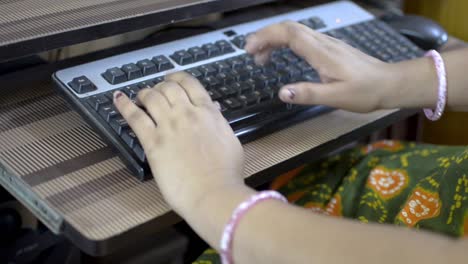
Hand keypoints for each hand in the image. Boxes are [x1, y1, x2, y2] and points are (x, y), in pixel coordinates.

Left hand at [113, 72, 244, 216]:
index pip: (190, 83)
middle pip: (168, 87)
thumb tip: (213, 110)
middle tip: (157, 92)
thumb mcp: (230, 141)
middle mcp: (187, 114)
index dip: (177, 77)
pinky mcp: (153, 142)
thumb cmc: (226, 173)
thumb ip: (219, 123)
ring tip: (140, 96)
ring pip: (151, 97)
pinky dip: (124, 106)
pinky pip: (135, 117)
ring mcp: (168, 126)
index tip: (172, 78)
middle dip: (161, 86)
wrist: (213, 192)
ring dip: (144, 93)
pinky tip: (118, 99)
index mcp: (208, 112)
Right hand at [245, 21, 397, 112]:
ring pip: (296, 30)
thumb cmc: (365, 92)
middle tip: (250, 53)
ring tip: (262, 57)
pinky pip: (303, 37)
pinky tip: (283, 54)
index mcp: (321, 53)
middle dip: (265, 35)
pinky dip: (286, 41)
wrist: (390, 83)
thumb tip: (282, 92)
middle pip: (289, 27)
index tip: (250, 50)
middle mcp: (323, 43)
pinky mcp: (330, 48)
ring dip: (275, 38)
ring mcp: (327, 43)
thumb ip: (308, 94)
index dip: (266, 37)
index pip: (289, 34)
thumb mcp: (336, 97)